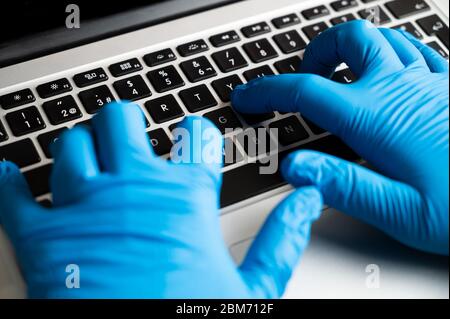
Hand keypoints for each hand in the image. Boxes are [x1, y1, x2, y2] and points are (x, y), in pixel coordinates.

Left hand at [0, 102, 321, 297]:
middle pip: (120, 120)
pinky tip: (9, 176)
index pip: (194, 135)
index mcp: (187, 200)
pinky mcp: (42, 242)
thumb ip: (282, 240)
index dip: (195, 131)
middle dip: (124, 121)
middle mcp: (134, 192)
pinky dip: (8, 182)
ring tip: (86, 155)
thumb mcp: (252, 292)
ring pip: (72, 144)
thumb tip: (307, 200)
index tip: (191, 137)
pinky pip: (13, 196)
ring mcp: (85, 211)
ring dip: (79, 145)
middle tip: (128, 132)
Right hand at [232, 20, 448, 254]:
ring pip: (384, 36)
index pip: (306, 91)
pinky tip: (389, 74)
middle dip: (317, 51)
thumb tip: (297, 168)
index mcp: (377, 118)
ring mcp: (429, 83)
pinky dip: (392, 53)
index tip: (248, 96)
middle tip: (305, 75)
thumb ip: (344, 186)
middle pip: (350, 40)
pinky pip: (417, 50)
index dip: (267, 90)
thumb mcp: (400, 213)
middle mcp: (400, 89)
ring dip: (353, 46)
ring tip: (341, 70)